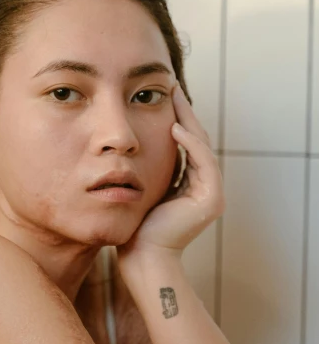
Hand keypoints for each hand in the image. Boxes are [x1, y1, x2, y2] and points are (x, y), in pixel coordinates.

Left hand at [116, 82, 224, 265]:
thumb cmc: (135, 227)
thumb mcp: (141, 188)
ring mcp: (212, 193)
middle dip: (184, 112)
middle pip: (196, 140)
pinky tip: (174, 128)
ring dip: (188, 120)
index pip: (186, 143)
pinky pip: (203, 162)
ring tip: (173, 97)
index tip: (163, 94)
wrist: (142, 257)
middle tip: (172, 86)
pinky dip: (190, 144)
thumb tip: (131, 143)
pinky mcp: (211, 198)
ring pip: (201, 146)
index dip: (177, 118)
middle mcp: (205, 187)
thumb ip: (147, 168)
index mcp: (190, 185)